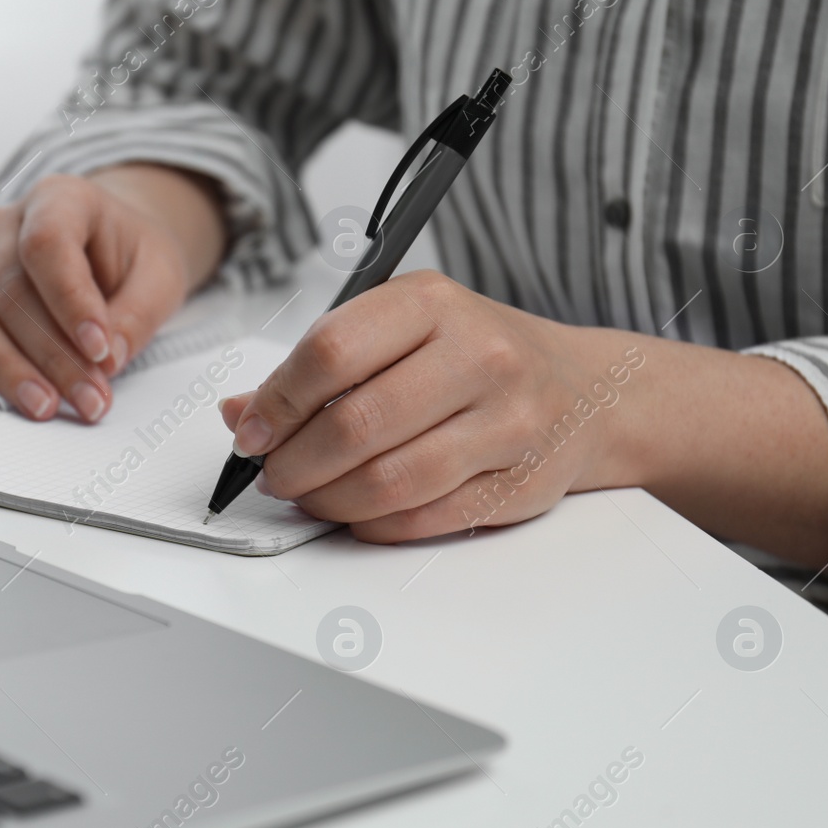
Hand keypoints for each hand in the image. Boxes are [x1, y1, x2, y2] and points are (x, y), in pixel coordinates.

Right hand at [0, 166, 224, 421]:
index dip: (70, 301)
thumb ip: (138, 314)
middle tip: (90, 396)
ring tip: (47, 407)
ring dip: (8, 370)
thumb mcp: (160, 274)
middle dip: (51, 355)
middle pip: (10, 292)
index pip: (46, 244)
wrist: (114, 249)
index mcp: (58, 200)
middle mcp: (7, 230)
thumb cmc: (132, 254)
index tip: (100, 347)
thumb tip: (109, 358)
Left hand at [219, 270, 642, 541]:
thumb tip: (240, 412)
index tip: (253, 430)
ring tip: (310, 495)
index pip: (331, 351)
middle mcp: (478, 355)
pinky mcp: (521, 482)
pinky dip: (374, 524)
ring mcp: (506, 421)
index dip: (278, 401)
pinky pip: (425, 518)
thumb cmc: (476, 355)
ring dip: (329, 500)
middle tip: (274, 474)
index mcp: (433, 303)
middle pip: (355, 424)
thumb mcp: (402, 329)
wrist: (586, 391)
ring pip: (389, 480)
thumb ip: (320, 366)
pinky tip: (357, 512)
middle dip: (295, 462)